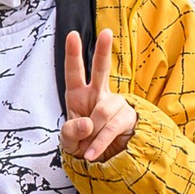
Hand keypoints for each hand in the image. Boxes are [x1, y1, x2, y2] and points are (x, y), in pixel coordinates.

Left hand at [62, 29, 136, 166]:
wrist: (101, 160)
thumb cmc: (82, 142)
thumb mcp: (68, 140)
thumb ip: (71, 132)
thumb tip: (87, 124)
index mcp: (78, 94)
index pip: (74, 72)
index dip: (73, 54)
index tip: (72, 35)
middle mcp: (97, 94)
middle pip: (101, 70)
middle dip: (104, 51)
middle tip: (107, 33)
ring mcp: (114, 104)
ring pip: (103, 110)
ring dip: (92, 132)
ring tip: (87, 146)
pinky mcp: (126, 117)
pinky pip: (112, 127)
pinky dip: (100, 143)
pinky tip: (92, 153)